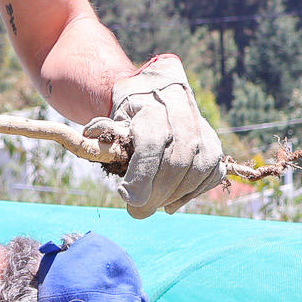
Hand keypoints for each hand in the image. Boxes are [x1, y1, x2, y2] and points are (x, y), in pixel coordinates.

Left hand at [93, 54, 225, 218]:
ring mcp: (204, 132)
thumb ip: (105, 130)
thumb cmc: (132, 111)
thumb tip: (87, 134)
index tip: (127, 197)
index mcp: (154, 110)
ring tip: (153, 204)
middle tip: (137, 210)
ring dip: (172, 196)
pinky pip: (209, 176)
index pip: (152, 145)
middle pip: (176, 164)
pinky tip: (171, 201)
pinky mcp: (214, 146)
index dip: (141, 176)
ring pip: (195, 172)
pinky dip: (190, 194)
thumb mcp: (115, 116)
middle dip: (155, 194)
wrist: (160, 90)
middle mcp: (184, 118)